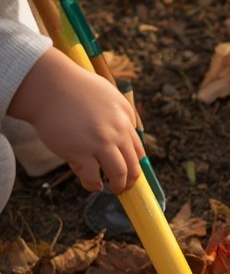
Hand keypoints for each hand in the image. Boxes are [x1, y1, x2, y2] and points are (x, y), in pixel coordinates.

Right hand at [8, 48, 144, 193]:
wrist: (48, 85)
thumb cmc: (73, 87)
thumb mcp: (108, 93)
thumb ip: (121, 112)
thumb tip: (130, 129)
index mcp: (124, 118)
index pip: (138, 150)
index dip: (136, 165)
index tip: (131, 172)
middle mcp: (116, 131)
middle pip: (133, 165)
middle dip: (130, 181)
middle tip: (124, 187)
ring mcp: (99, 143)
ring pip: (119, 174)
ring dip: (118, 186)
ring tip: (112, 189)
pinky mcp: (80, 152)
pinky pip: (93, 177)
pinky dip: (94, 185)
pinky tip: (92, 184)